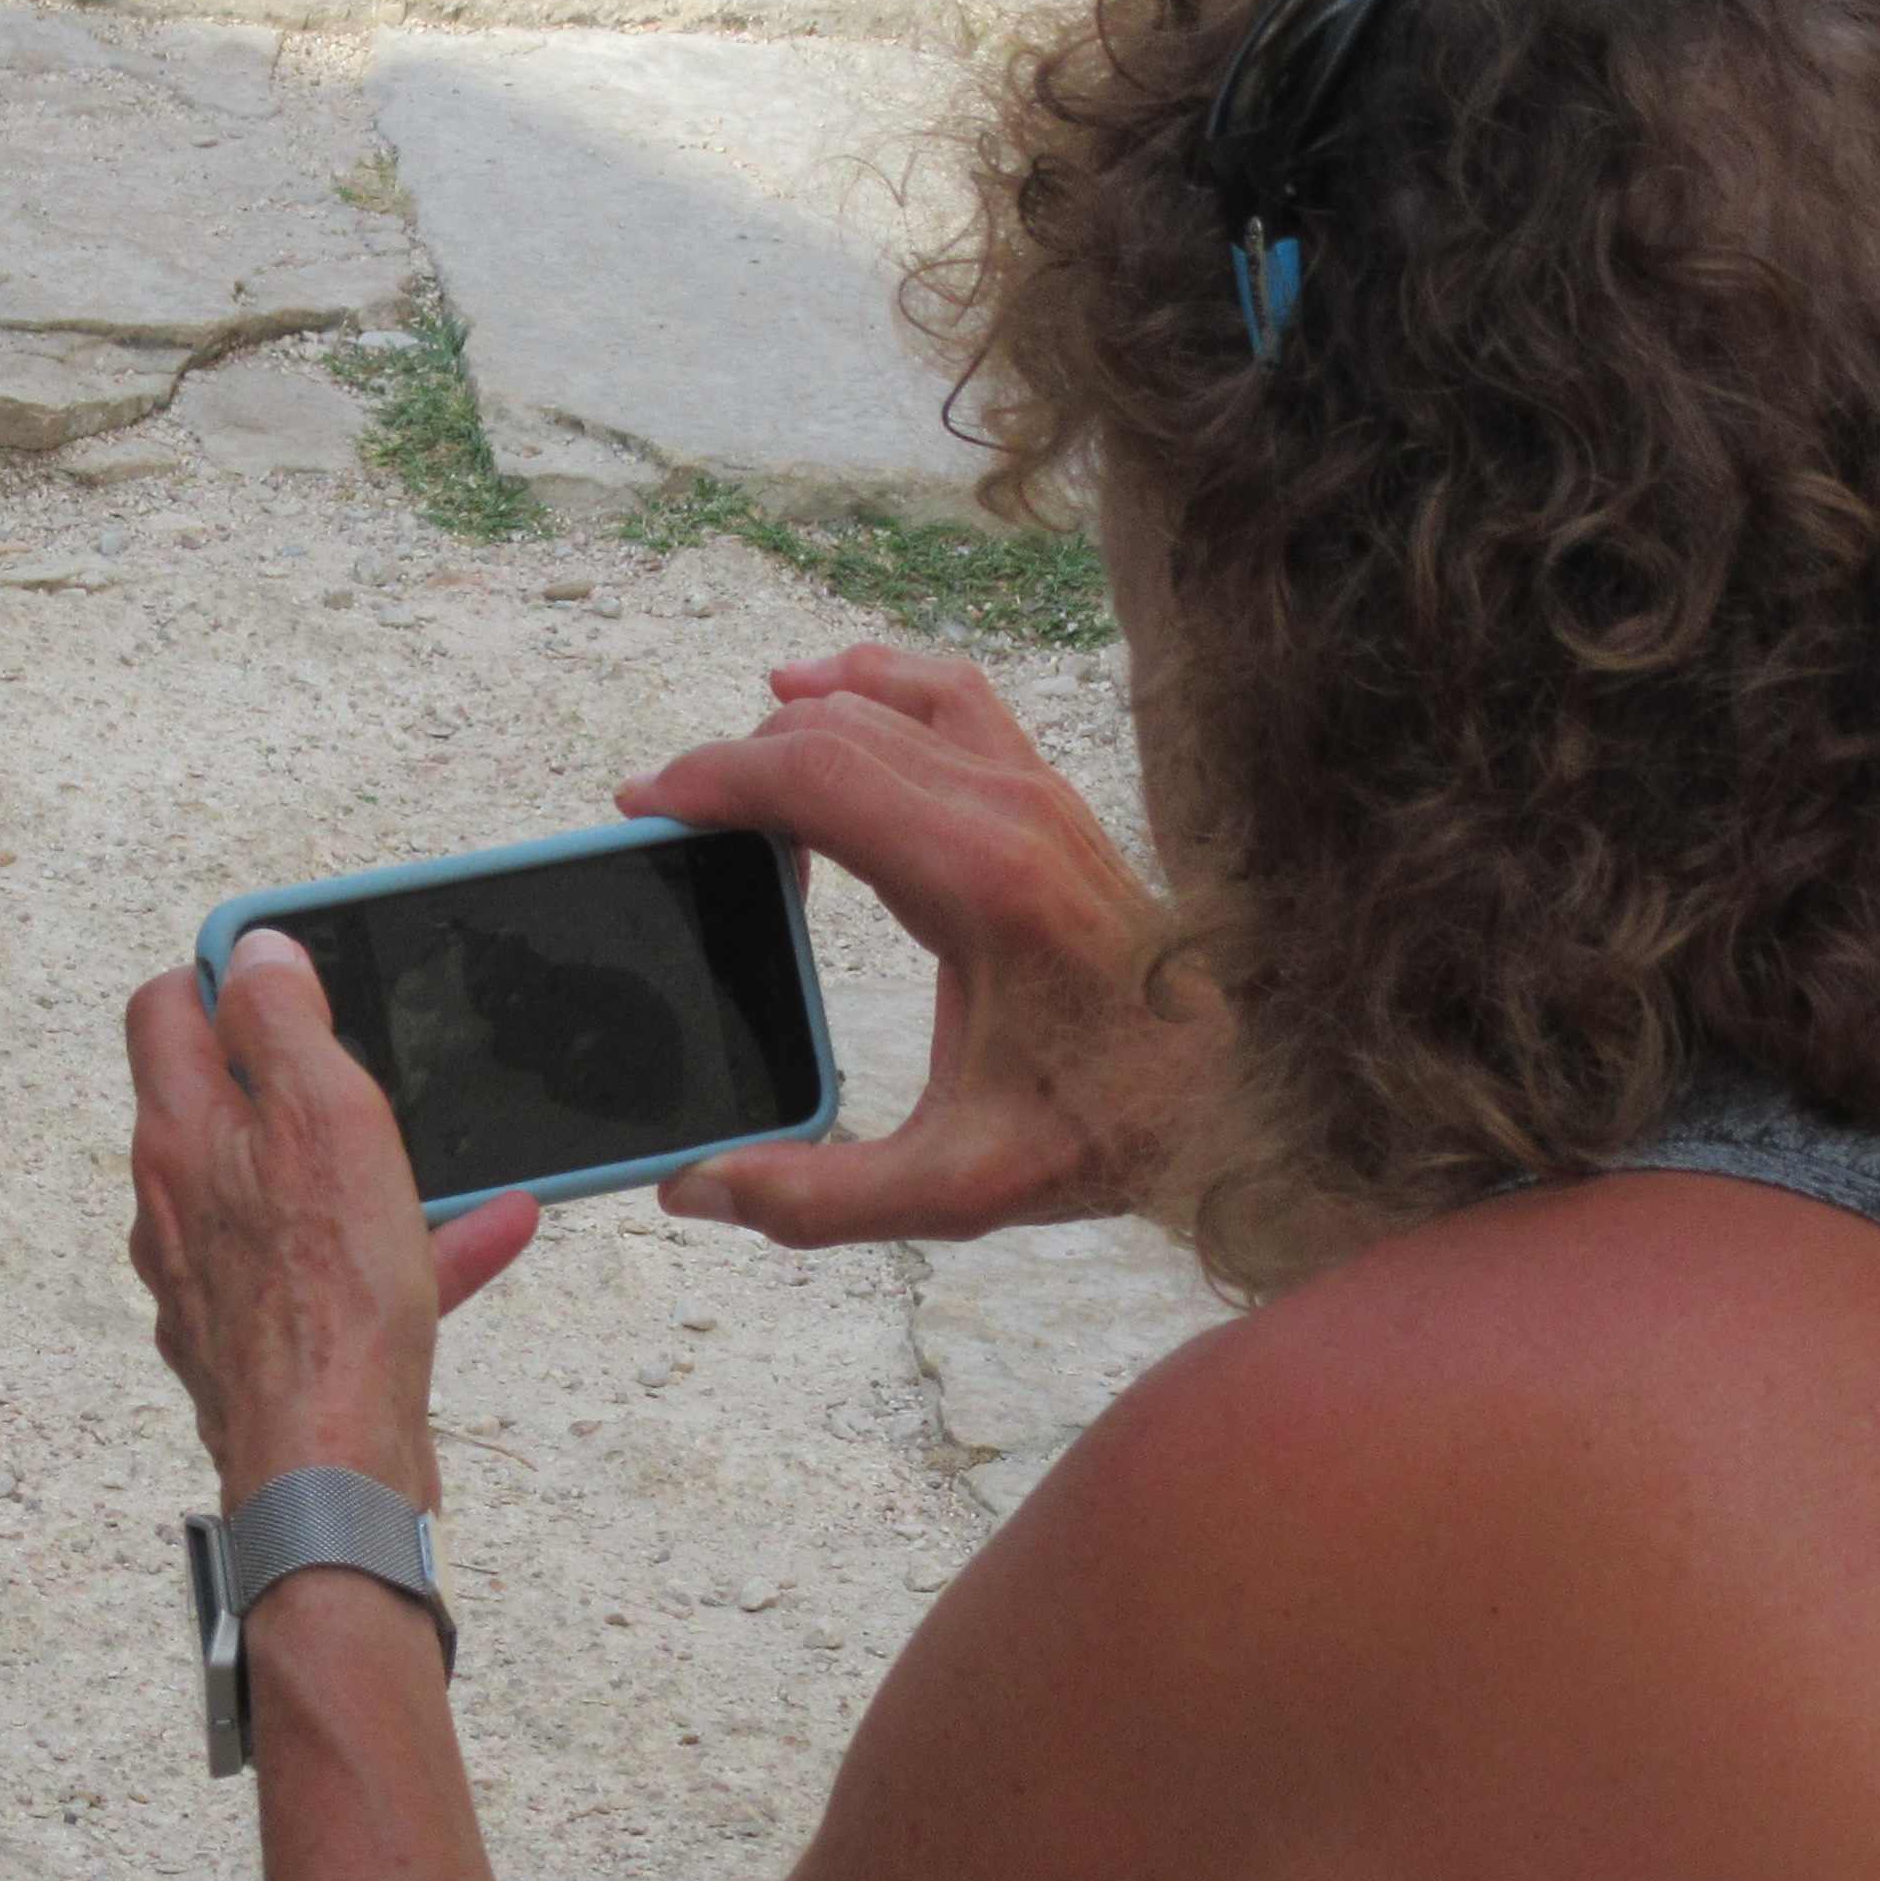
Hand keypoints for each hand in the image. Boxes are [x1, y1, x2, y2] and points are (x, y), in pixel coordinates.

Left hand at [127, 931, 541, 1504]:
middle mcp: (178, 1207)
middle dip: (305, 1076)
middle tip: (373, 1058)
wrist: (331, 1471)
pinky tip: (487, 1237)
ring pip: (292, 1194)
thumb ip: (283, 1024)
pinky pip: (332, 1271)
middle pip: (226, 1105)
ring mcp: (215, 1281)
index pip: (164, 1015)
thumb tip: (253, 951)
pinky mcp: (261, 1344)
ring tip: (453, 1158)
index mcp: (178, 1138)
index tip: (290, 971)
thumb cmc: (329, 1301)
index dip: (223, 975)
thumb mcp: (323, 1119)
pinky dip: (400, 1249)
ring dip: (372, 1166)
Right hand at [617, 643, 1215, 1246]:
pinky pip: (951, 696)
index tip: (644, 806)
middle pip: (835, 729)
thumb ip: (818, 1198)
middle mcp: (1010, 811)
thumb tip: (696, 1187)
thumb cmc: (1110, 1125)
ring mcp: (1038, 790)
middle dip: (730, 759)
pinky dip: (878, 682)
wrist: (1236, 1086)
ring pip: (890, 696)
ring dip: (798, 718)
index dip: (710, 781)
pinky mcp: (1052, 795)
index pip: (814, 777)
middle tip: (662, 810)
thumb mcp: (958, 1190)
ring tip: (729, 767)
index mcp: (979, 884)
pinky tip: (827, 696)